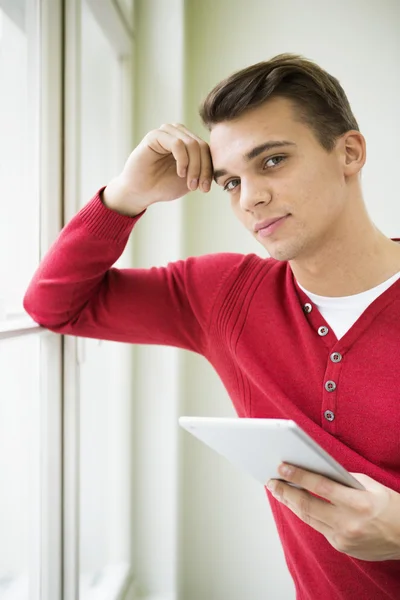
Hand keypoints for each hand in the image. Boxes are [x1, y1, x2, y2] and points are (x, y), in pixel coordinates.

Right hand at [103, 123, 212, 214]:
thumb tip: (223, 165)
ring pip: (191, 144)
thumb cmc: (163, 186)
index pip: (207, 150)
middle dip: (203, 169)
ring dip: (194, 166)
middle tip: (198, 187)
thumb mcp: (191, 179)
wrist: (141, 193)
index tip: (205, 189)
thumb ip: (204, 169)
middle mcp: (178, 133)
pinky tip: (180, 173)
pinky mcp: (155, 136)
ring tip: (189, 183)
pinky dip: (182, 160)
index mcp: (187, 142)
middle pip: (201, 146)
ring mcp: (167, 132)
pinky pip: (177, 144)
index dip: (209, 169)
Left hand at [267, 464, 399, 560]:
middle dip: (285, 491)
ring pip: (308, 518)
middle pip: (307, 505)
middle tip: (271, 480)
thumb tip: (317, 470)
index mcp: (359, 503)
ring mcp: (344, 538)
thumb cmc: (391, 507)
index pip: (320, 487)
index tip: (281, 467)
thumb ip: (344, 478)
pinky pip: (319, 527)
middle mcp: (349, 523)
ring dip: (290, 503)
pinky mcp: (341, 547)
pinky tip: (296, 503)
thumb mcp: (372, 485)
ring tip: (278, 489)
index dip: (298, 476)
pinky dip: (306, 514)